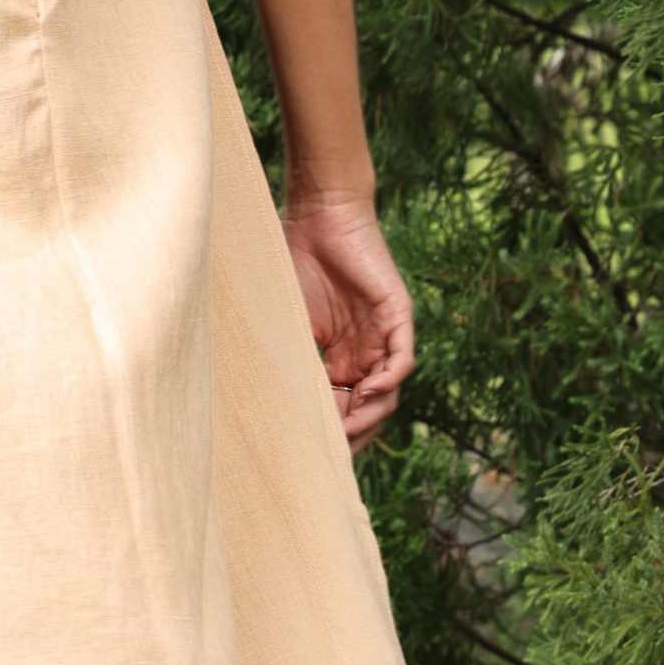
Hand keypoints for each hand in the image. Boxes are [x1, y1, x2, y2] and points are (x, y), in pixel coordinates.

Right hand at [281, 189, 413, 452]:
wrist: (317, 212)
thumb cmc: (292, 258)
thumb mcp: (286, 321)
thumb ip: (287, 358)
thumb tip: (260, 405)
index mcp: (337, 356)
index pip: (342, 406)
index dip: (330, 432)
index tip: (309, 451)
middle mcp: (363, 351)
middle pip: (369, 408)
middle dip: (353, 434)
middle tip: (332, 452)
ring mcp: (382, 335)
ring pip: (389, 392)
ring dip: (371, 415)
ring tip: (349, 428)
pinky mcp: (398, 315)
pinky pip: (403, 359)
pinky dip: (388, 381)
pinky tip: (366, 392)